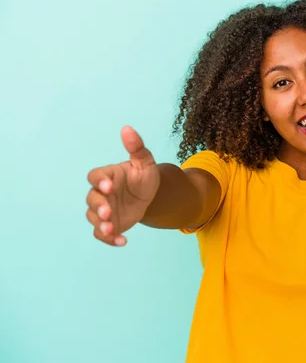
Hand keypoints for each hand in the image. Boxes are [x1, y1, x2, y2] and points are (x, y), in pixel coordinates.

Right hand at [85, 126, 159, 246]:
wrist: (151, 196)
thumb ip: (137, 147)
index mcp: (107, 176)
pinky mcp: (109, 224)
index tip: (109, 186)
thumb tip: (128, 129)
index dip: (99, 181)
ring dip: (101, 224)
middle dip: (98, 206)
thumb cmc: (143, 176)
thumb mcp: (145, 162)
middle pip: (91, 199)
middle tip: (108, 212)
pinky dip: (110, 239)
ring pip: (93, 218)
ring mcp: (103, 210)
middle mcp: (101, 193)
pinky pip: (103, 233)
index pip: (95, 176)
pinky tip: (123, 241)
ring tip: (112, 230)